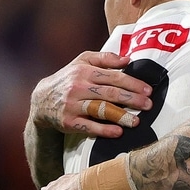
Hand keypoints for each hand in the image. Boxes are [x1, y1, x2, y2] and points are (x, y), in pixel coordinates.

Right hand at [30, 51, 151, 137]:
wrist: (41, 99)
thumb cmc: (69, 78)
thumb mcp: (82, 61)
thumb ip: (105, 58)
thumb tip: (128, 59)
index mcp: (84, 71)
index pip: (113, 77)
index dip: (132, 83)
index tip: (148, 90)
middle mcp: (78, 87)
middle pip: (110, 93)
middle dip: (132, 100)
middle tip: (149, 105)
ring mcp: (73, 105)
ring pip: (101, 110)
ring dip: (121, 116)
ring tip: (137, 121)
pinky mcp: (68, 121)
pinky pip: (88, 126)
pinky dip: (104, 130)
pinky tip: (118, 132)